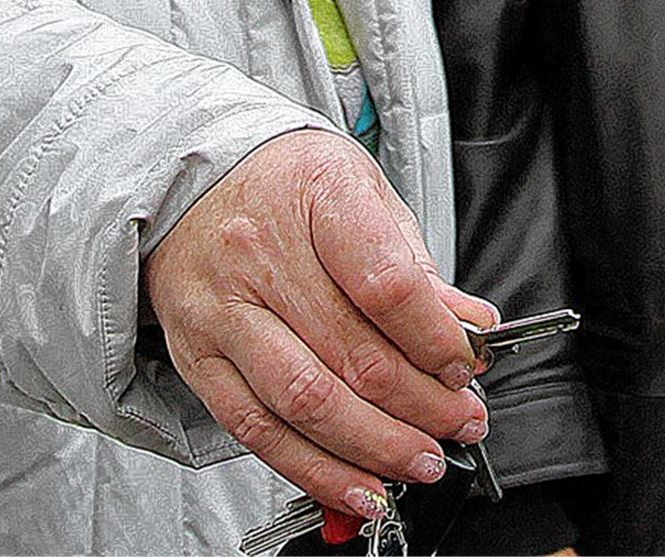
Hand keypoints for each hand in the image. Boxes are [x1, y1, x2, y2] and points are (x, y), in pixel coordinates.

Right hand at [143, 130, 495, 519]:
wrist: (194, 181)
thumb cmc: (287, 183)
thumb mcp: (365, 192)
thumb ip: (416, 265)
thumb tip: (470, 326)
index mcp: (317, 193)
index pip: (387, 284)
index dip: (436, 339)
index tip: (466, 365)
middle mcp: (261, 251)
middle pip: (353, 353)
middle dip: (422, 404)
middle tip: (460, 421)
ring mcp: (224, 309)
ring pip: (307, 401)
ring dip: (375, 446)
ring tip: (421, 459)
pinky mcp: (199, 357)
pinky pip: (258, 430)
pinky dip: (314, 469)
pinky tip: (359, 483)